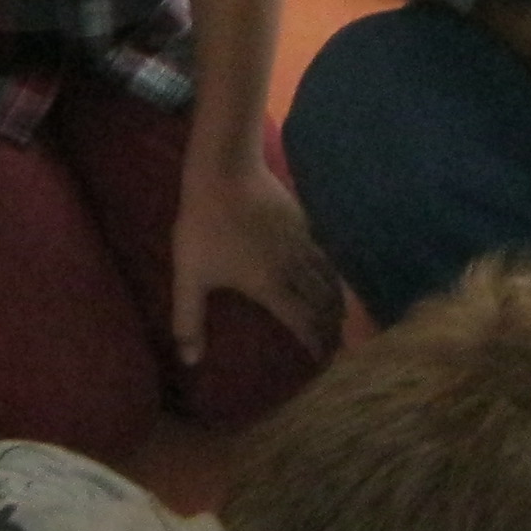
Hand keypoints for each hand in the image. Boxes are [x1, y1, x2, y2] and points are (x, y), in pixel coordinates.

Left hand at [171, 157, 344, 365]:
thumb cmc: (204, 226)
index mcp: (270, 286)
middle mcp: (294, 268)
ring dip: (337, 298)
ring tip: (341, 312)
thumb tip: (189, 360)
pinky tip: (329, 269)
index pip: (302, 321)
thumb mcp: (189, 276)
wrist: (225, 171)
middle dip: (332, 324)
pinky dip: (332, 269)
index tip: (323, 359)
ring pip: (329, 276)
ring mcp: (302, 241)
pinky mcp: (302, 219)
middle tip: (338, 341)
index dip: (314, 342)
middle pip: (323, 301)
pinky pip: (325, 252)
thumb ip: (189, 319)